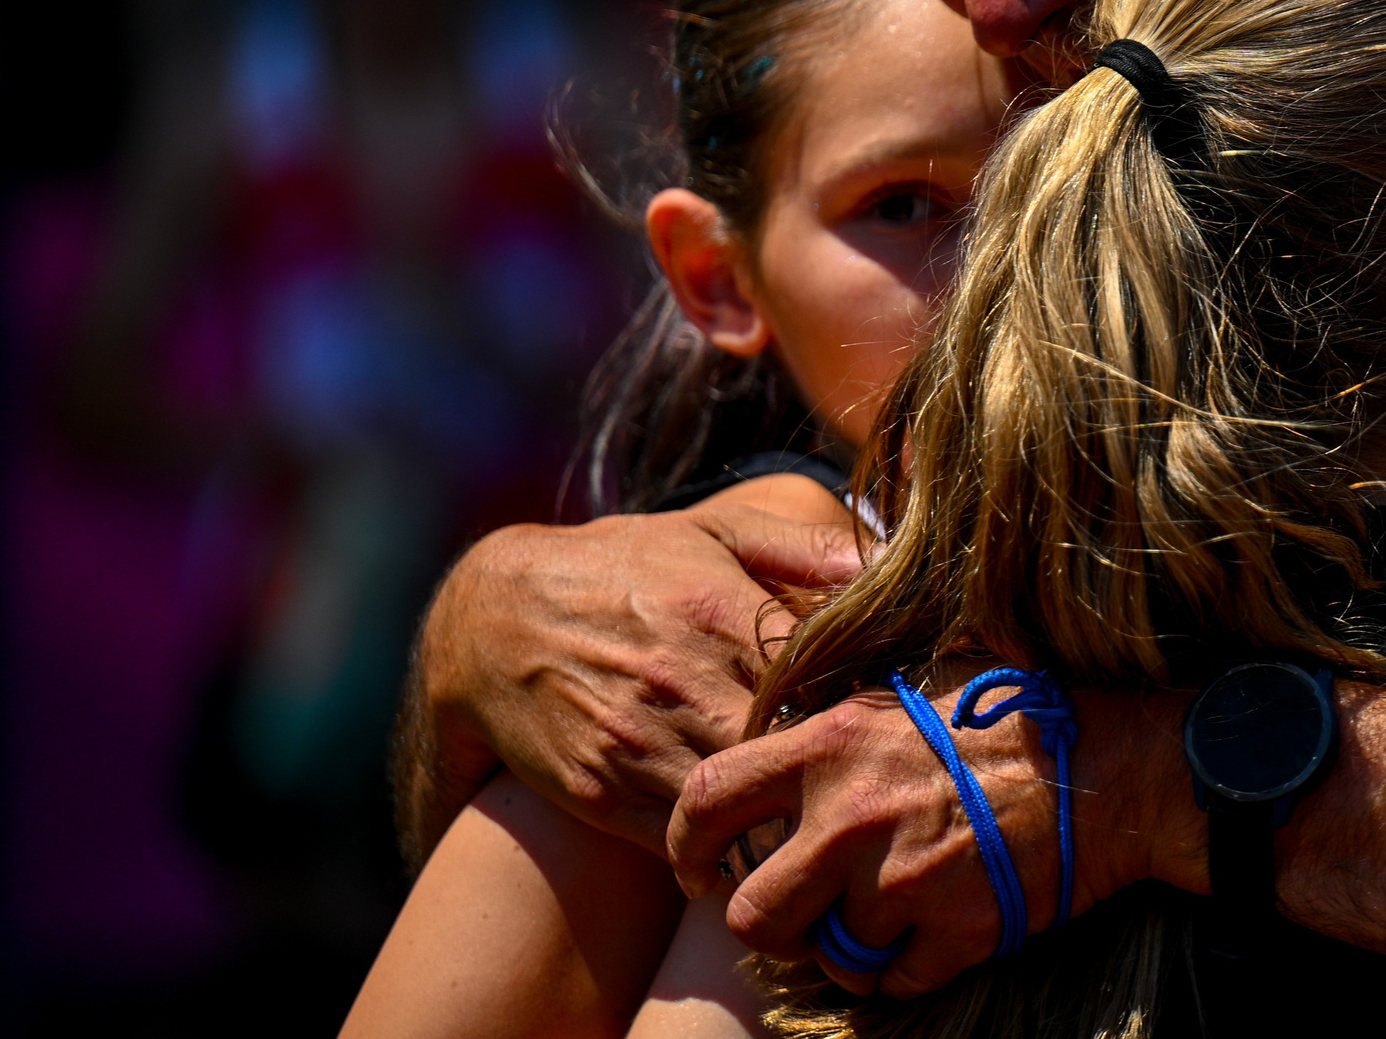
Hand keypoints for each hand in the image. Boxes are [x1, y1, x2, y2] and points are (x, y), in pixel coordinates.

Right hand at [410, 506, 864, 856]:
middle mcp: (684, 683)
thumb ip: (807, 547)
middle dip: (833, 769)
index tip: (895, 714)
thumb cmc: (625, 569)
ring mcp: (641, 745)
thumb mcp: (712, 532)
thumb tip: (895, 557)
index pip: (827, 675)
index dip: (870, 701)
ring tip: (823, 818)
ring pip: (746, 809)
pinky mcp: (604, 796)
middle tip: (869, 781)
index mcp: (723, 612)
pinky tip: (756, 840)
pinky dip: (728, 852)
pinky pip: (687, 847)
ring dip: (788, 819)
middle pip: (792, 750)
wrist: (490, 623)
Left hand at [667, 680, 1198, 997]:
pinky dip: (906, 968)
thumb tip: (777, 717)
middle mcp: (851, 816)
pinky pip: (893, 983)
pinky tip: (935, 928)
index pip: (709, 797)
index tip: (697, 865)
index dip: (685, 841)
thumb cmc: (1011, 713)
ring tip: (883, 913)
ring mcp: (900, 881)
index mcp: (832, 744)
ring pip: (826, 954)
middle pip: (751, 913)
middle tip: (801, 913)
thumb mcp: (911, 683)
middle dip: (773, 923)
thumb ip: (835, 712)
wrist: (1110, 766)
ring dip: (847, 946)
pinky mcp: (952, 932)